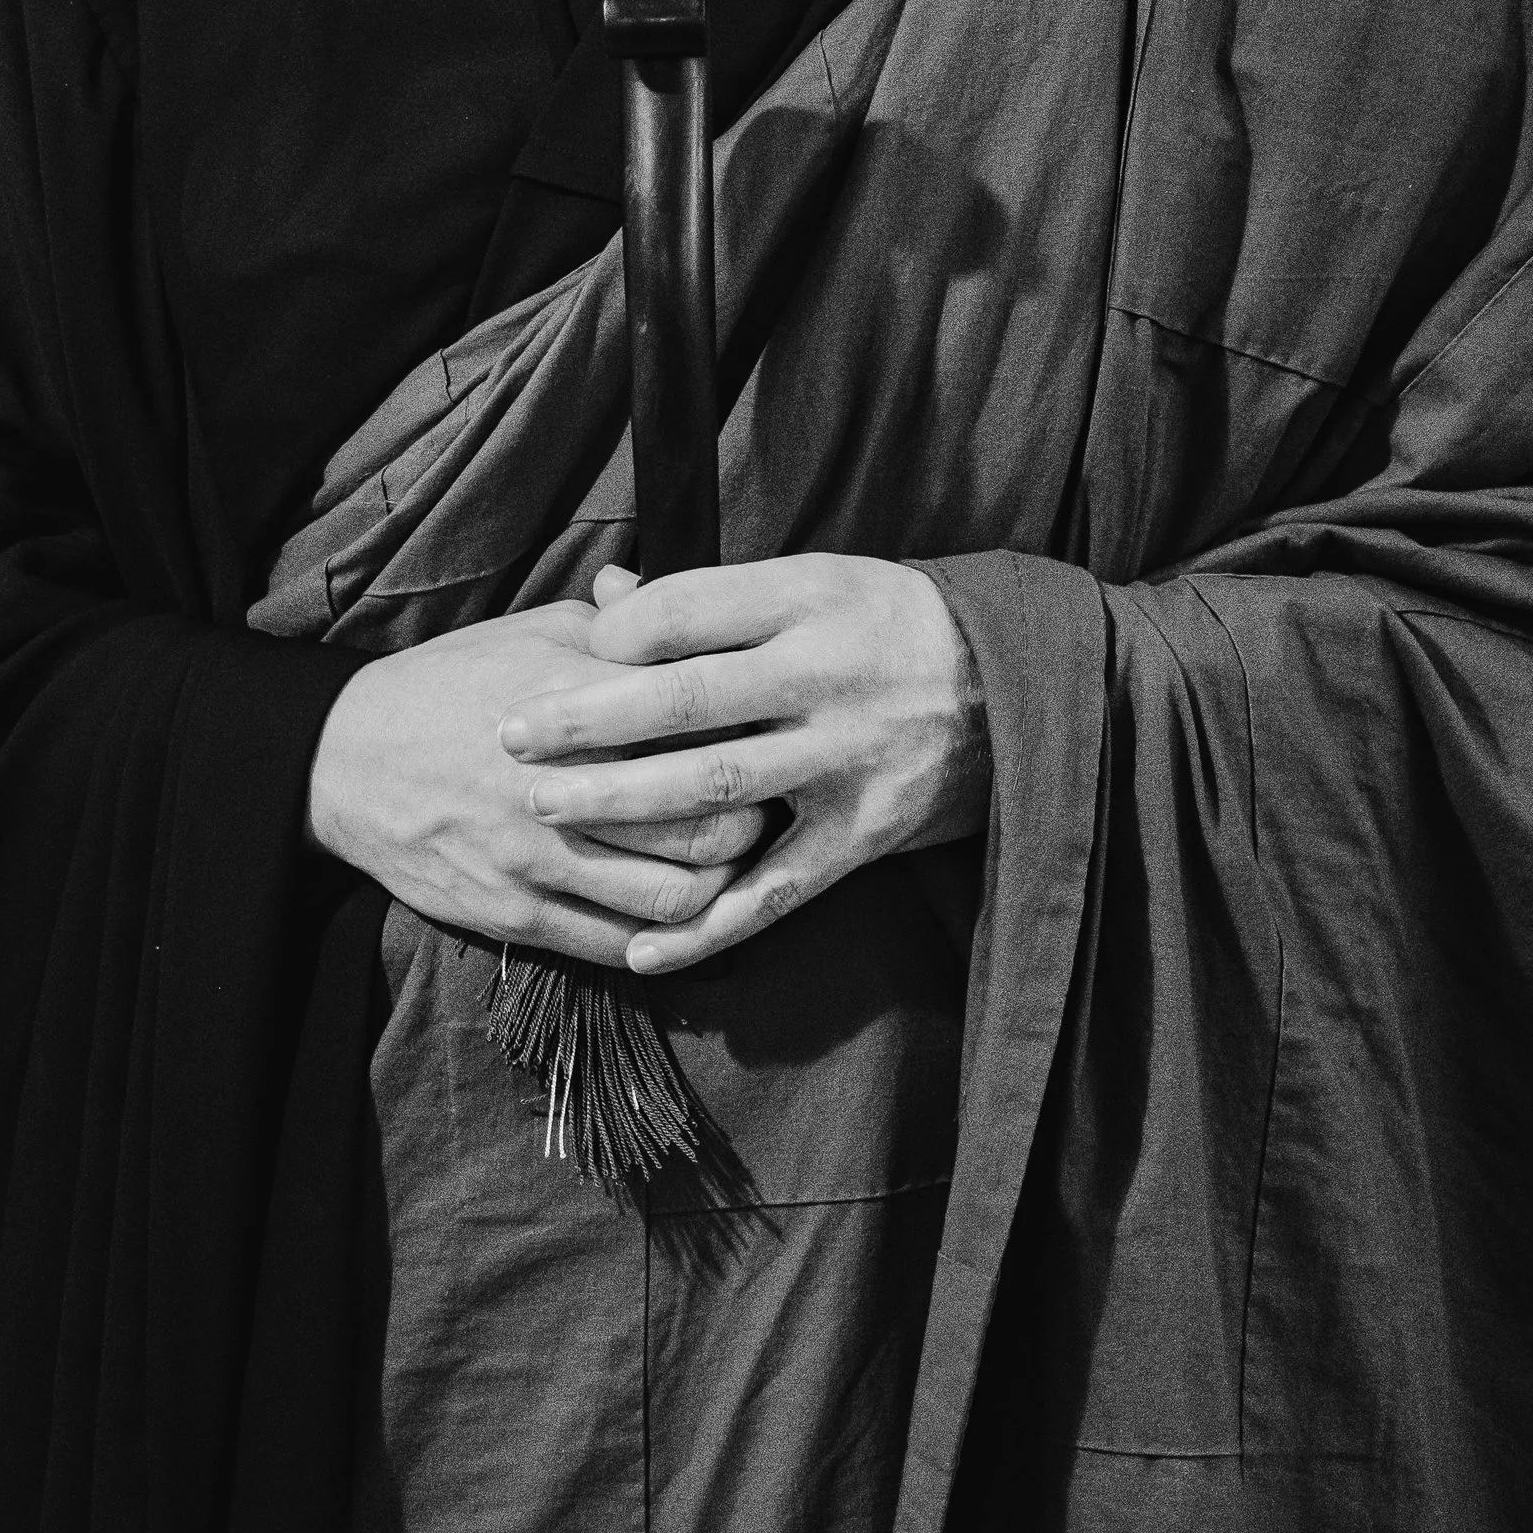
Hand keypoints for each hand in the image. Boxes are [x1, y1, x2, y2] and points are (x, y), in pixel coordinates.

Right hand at [306, 601, 763, 964]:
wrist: (344, 760)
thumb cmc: (452, 683)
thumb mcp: (533, 631)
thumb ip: (618, 625)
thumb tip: (689, 604)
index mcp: (575, 699)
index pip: (697, 725)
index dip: (750, 733)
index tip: (770, 731)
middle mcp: (562, 783)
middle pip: (705, 824)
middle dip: (753, 822)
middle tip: (768, 805)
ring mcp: (538, 857)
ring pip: (672, 895)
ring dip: (719, 886)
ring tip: (730, 863)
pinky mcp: (516, 913)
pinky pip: (616, 943)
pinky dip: (663, 936)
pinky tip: (678, 910)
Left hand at [496, 555, 990, 976]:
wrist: (1022, 686)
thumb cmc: (888, 622)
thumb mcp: (814, 582)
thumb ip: (711, 599)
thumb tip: (603, 598)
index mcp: (809, 600)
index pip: (689, 612)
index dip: (615, 635)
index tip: (563, 655)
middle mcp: (825, 678)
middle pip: (687, 702)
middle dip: (590, 722)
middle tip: (510, 736)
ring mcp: (846, 761)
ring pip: (718, 792)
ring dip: (624, 809)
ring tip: (547, 811)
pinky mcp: (865, 835)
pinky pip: (775, 892)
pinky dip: (706, 927)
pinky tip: (638, 951)